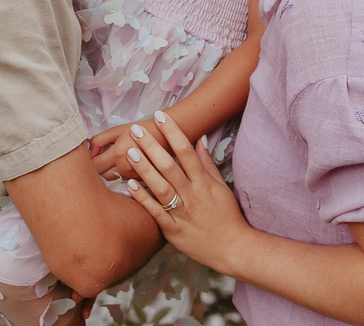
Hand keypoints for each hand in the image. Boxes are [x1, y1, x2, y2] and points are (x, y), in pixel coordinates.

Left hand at [89, 120, 170, 181]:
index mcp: (117, 154)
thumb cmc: (138, 131)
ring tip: (112, 161)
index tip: (94, 155)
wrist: (161, 137)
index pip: (94, 166)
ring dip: (108, 173)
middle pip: (101, 176)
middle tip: (101, 158)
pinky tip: (122, 165)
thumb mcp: (116, 130)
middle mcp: (123, 168)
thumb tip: (90, 153)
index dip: (90, 161)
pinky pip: (122, 181)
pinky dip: (118, 175)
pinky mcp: (138, 179)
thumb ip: (98, 140)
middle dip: (98, 168)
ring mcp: (131, 175)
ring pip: (111, 180)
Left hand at [123, 111, 250, 274]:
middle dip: (152, 146)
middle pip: (170, 166)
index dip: (173, 132)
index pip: (186, 151)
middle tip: (137, 130)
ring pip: (161, 187)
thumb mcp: (220, 186)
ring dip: (144, 169)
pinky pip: (156, 212)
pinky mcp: (174, 230)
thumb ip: (207, 162)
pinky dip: (143, 198)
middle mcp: (192, 195)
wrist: (234, 248)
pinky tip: (129, 185)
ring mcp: (182, 213)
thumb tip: (199, 138)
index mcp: (204, 182)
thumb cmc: (227, 215)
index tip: (160, 116)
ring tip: (130, 152)